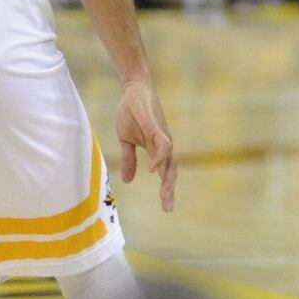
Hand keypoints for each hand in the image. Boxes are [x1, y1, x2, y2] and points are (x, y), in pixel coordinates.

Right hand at [115, 78, 175, 211]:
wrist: (134, 91)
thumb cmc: (132, 114)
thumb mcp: (127, 141)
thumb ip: (130, 160)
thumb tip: (130, 181)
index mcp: (156, 149)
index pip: (165, 173)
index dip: (166, 189)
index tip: (166, 208)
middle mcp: (163, 144)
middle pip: (171, 170)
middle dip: (169, 189)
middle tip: (167, 208)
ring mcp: (161, 135)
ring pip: (170, 160)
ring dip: (167, 178)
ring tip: (164, 194)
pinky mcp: (155, 127)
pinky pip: (162, 144)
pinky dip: (160, 158)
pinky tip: (153, 170)